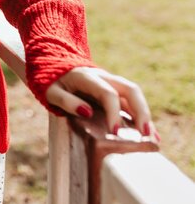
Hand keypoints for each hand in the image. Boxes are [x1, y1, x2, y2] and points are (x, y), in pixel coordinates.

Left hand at [45, 66, 160, 141]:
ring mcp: (111, 83)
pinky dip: (141, 116)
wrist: (54, 66)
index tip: (115, 133)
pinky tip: (150, 133)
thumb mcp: (51, 91)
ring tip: (152, 138)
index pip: (108, 93)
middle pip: (130, 90)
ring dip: (145, 115)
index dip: (114, 112)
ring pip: (134, 95)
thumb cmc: (52, 82)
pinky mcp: (114, 90)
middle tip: (145, 135)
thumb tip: (87, 112)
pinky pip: (131, 101)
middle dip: (141, 111)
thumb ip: (66, 101)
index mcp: (88, 77)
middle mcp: (104, 77)